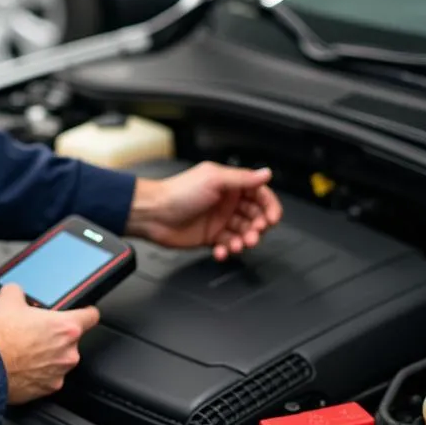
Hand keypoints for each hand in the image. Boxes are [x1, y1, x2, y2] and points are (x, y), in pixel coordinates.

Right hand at [0, 284, 99, 404]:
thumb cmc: (0, 338)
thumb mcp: (6, 300)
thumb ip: (17, 291)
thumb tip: (15, 291)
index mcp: (66, 327)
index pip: (91, 316)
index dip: (86, 312)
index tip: (83, 313)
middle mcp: (68, 352)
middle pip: (71, 340)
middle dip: (55, 336)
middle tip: (35, 332)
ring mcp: (59, 373)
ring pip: (59, 360)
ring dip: (47, 355)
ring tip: (24, 349)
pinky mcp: (47, 389)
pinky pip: (47, 377)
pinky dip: (37, 372)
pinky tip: (21, 365)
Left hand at [126, 162, 282, 260]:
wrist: (153, 214)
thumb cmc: (177, 193)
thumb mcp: (213, 179)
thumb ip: (242, 178)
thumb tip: (265, 174)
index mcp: (229, 184)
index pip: (259, 194)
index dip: (269, 206)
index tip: (273, 218)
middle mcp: (226, 202)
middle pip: (255, 216)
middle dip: (259, 226)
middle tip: (254, 233)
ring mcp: (219, 220)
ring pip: (244, 232)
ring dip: (245, 240)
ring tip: (239, 244)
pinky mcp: (210, 237)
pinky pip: (228, 245)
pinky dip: (228, 250)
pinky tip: (222, 250)